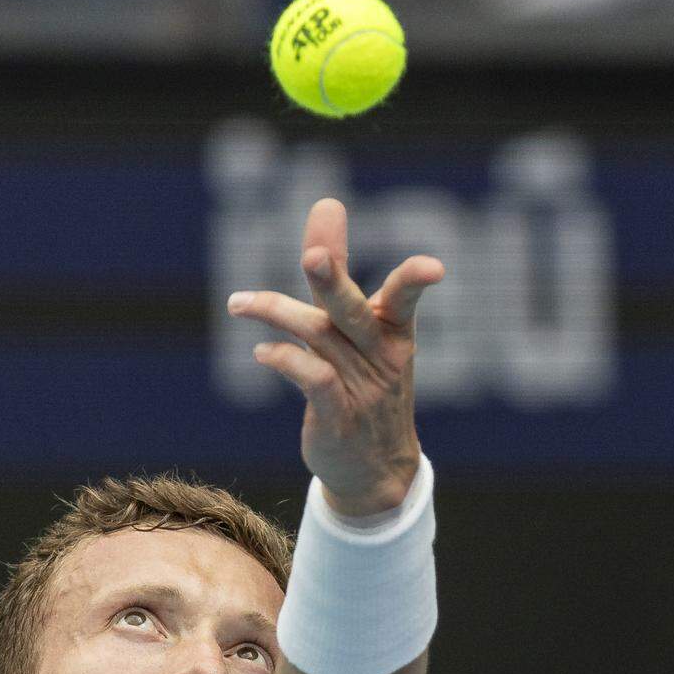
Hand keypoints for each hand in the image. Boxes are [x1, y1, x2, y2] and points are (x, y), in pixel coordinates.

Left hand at [227, 197, 444, 516]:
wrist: (375, 470)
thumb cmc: (364, 387)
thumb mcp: (359, 328)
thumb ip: (339, 270)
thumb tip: (327, 203)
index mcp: (394, 332)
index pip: (406, 298)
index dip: (416, 281)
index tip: (434, 268)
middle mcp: (380, 357)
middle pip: (352, 312)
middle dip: (334, 281)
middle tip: (313, 255)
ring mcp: (360, 389)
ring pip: (319, 339)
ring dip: (276, 315)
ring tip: (239, 303)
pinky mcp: (337, 417)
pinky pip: (312, 380)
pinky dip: (284, 361)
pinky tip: (261, 352)